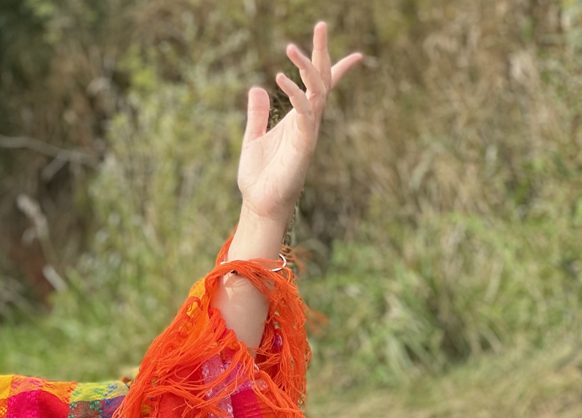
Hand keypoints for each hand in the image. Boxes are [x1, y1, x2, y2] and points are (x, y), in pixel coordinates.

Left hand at [236, 21, 360, 222]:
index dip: (333, 67)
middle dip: (323, 53)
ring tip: (290, 48)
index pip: (320, 88)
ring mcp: (308, 132)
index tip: (354, 51)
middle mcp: (308, 122)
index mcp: (299, 119)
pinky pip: (305, 113)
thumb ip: (257, 114)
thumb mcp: (252, 138)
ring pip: (317, 92)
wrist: (260, 204)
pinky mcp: (303, 144)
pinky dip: (296, 94)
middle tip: (321, 24)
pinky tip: (279, 78)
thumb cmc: (259, 177)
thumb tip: (255, 89)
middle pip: (322, 81)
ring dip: (306, 68)